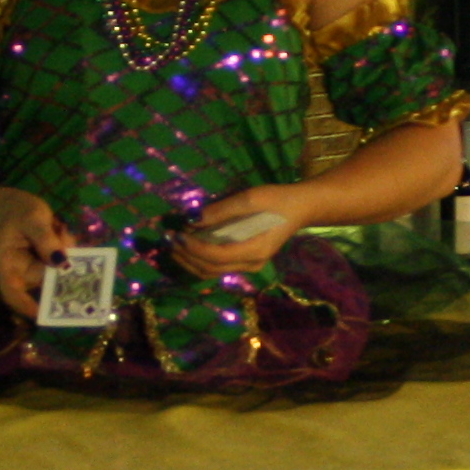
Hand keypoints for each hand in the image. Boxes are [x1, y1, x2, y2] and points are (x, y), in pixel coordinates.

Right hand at [0, 190, 73, 318]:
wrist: (14, 206)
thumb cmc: (15, 212)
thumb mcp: (31, 219)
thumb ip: (45, 238)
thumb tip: (62, 261)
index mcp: (8, 266)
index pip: (13, 294)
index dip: (27, 307)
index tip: (45, 314)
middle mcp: (24, 273)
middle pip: (46, 285)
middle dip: (63, 275)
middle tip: (76, 261)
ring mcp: (39, 270)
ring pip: (61, 271)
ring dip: (67, 251)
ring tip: (57, 228)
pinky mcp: (51, 263)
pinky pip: (66, 261)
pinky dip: (69, 245)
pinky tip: (58, 227)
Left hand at [172, 183, 309, 275]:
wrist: (300, 208)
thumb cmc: (277, 200)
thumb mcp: (251, 198)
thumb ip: (223, 210)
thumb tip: (194, 219)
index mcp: (254, 250)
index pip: (216, 256)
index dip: (193, 247)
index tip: (177, 233)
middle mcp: (251, 264)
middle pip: (210, 268)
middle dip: (186, 256)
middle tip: (168, 239)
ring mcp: (249, 266)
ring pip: (212, 271)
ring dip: (190, 261)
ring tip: (173, 245)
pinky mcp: (245, 261)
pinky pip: (218, 267)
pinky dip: (199, 260)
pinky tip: (188, 248)